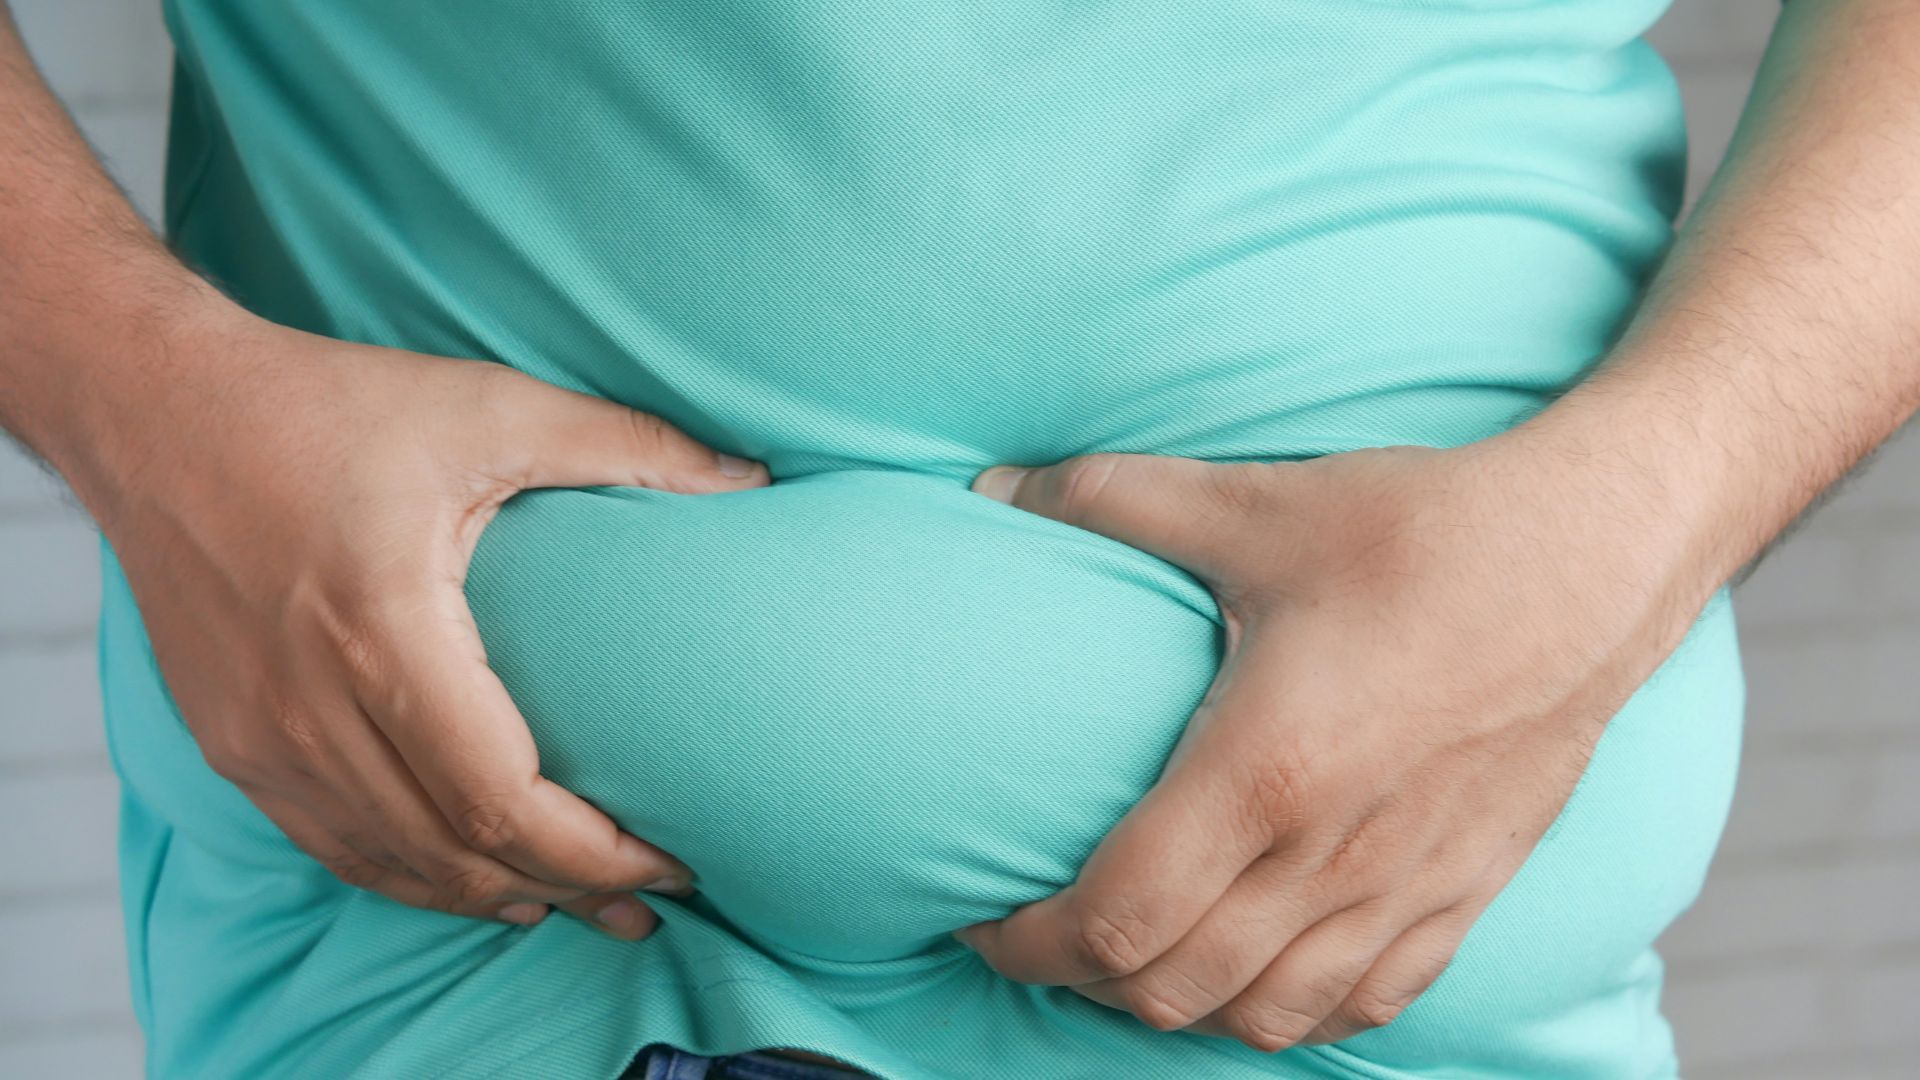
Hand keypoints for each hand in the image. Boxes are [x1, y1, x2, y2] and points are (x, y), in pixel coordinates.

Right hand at [90, 304, 768, 937]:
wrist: (156, 412)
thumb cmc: (325, 404)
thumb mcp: (488, 406)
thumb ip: (627, 444)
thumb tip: (751, 481)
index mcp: (382, 628)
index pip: (501, 797)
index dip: (595, 852)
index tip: (671, 861)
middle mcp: (309, 704)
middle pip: (456, 851)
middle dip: (567, 890)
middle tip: (649, 904)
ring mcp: (259, 737)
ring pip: (393, 865)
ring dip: (492, 896)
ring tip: (578, 906)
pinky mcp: (231, 743)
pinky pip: (333, 846)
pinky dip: (412, 877)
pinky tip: (472, 880)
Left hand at [954, 438, 1709, 1048]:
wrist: (1598, 556)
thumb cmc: (1425, 531)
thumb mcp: (1255, 504)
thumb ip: (1110, 500)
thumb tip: (991, 489)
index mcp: (1265, 770)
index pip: (1117, 918)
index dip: (1030, 942)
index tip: (985, 918)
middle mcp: (1332, 855)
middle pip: (1173, 989)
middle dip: (1083, 981)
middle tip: (1046, 933)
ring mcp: (1407, 888)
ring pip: (1264, 1015)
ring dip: (1179, 1006)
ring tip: (1136, 958)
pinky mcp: (1466, 892)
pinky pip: (1366, 1005)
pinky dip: (1289, 1012)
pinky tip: (1256, 974)